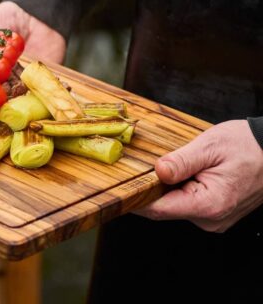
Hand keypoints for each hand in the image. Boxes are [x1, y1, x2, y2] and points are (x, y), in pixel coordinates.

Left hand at [135, 119, 262, 231]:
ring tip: (165, 164)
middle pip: (164, 208)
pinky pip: (186, 203)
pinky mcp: (215, 212)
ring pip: (174, 206)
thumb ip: (181, 161)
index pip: (159, 209)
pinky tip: (180, 171)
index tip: (118, 188)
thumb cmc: (246, 146)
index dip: (135, 198)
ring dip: (163, 188)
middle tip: (135, 168)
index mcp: (209, 204)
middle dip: (148, 189)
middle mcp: (211, 219)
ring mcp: (214, 218)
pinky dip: (177, 189)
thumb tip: (158, 171)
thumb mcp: (210, 146)